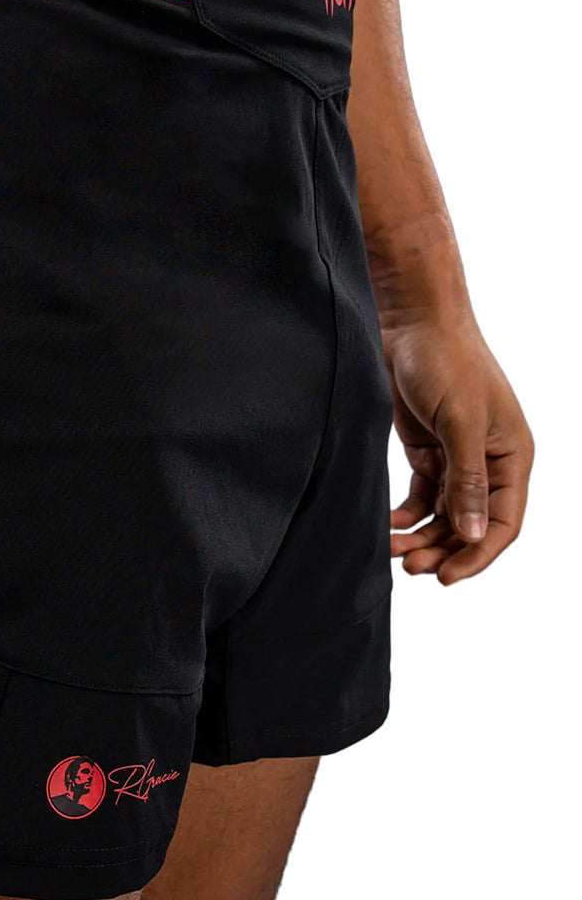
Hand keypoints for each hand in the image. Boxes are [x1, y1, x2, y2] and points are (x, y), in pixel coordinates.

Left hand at [384, 313, 532, 583]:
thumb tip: (471, 533)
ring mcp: (456, 456)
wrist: (411, 321)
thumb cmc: (446, 360)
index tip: (446, 578)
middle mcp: (488, 462)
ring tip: (393, 553)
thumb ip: (466, 478)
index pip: (502, 522)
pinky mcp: (426, 449)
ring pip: (443, 514)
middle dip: (442, 549)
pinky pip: (421, 495)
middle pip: (469, 524)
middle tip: (409, 567)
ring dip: (422, 537)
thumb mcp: (460, 421)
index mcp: (512, 457)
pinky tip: (388, 528)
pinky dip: (406, 515)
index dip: (476, 554)